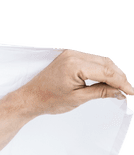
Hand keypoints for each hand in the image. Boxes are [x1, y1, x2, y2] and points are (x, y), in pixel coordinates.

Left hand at [12, 49, 132, 116]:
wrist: (30, 98)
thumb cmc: (48, 100)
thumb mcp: (78, 98)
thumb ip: (101, 92)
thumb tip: (119, 91)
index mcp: (75, 64)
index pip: (106, 72)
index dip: (122, 82)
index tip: (132, 91)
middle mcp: (74, 55)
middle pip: (106, 64)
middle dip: (118, 77)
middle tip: (127, 91)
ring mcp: (72, 54)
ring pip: (101, 61)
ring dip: (111, 73)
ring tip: (119, 87)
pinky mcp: (70, 56)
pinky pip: (92, 61)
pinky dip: (101, 70)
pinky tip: (107, 80)